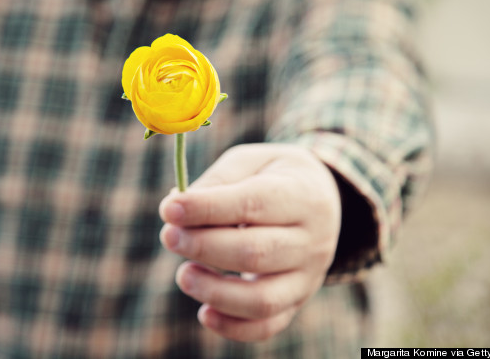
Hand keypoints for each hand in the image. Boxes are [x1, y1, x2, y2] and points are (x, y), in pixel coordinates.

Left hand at [159, 143, 340, 341]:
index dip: (207, 208)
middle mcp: (313, 240)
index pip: (253, 204)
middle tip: (169, 236)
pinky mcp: (298, 299)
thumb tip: (175, 211)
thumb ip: (218, 181)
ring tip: (183, 274)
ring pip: (262, 299)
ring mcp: (309, 276)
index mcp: (303, 195)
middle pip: (256, 253)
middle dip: (203, 247)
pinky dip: (233, 327)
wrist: (321, 199)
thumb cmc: (274, 177)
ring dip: (214, 291)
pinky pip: (268, 325)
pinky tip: (204, 313)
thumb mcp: (252, 162)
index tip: (168, 209)